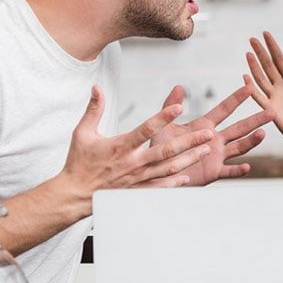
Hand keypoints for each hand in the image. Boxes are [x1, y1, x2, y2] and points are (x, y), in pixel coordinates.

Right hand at [59, 86, 213, 204]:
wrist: (74, 194)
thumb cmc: (78, 163)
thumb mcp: (82, 133)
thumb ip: (94, 109)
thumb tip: (96, 88)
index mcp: (121, 146)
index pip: (146, 129)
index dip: (163, 117)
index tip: (179, 107)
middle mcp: (132, 163)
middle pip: (166, 151)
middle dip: (189, 142)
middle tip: (208, 134)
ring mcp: (137, 179)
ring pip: (168, 169)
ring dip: (189, 159)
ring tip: (205, 150)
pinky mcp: (136, 191)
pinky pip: (159, 188)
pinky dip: (174, 183)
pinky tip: (187, 177)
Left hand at [149, 85, 273, 185]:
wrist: (157, 173)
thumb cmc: (160, 149)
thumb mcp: (164, 126)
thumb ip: (170, 106)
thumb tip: (179, 86)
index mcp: (204, 126)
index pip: (224, 109)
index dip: (236, 98)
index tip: (250, 86)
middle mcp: (214, 140)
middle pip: (239, 128)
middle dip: (256, 120)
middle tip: (273, 111)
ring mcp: (216, 156)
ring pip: (239, 147)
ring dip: (251, 141)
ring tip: (263, 133)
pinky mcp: (213, 172)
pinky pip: (228, 171)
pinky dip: (238, 170)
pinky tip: (248, 166)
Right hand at [244, 31, 282, 148]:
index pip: (279, 59)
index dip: (273, 47)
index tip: (265, 34)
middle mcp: (280, 86)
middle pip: (267, 65)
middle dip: (260, 52)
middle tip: (252, 39)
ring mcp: (274, 97)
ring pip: (261, 78)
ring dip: (254, 66)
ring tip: (248, 53)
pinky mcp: (270, 109)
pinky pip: (259, 96)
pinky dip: (251, 87)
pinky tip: (245, 77)